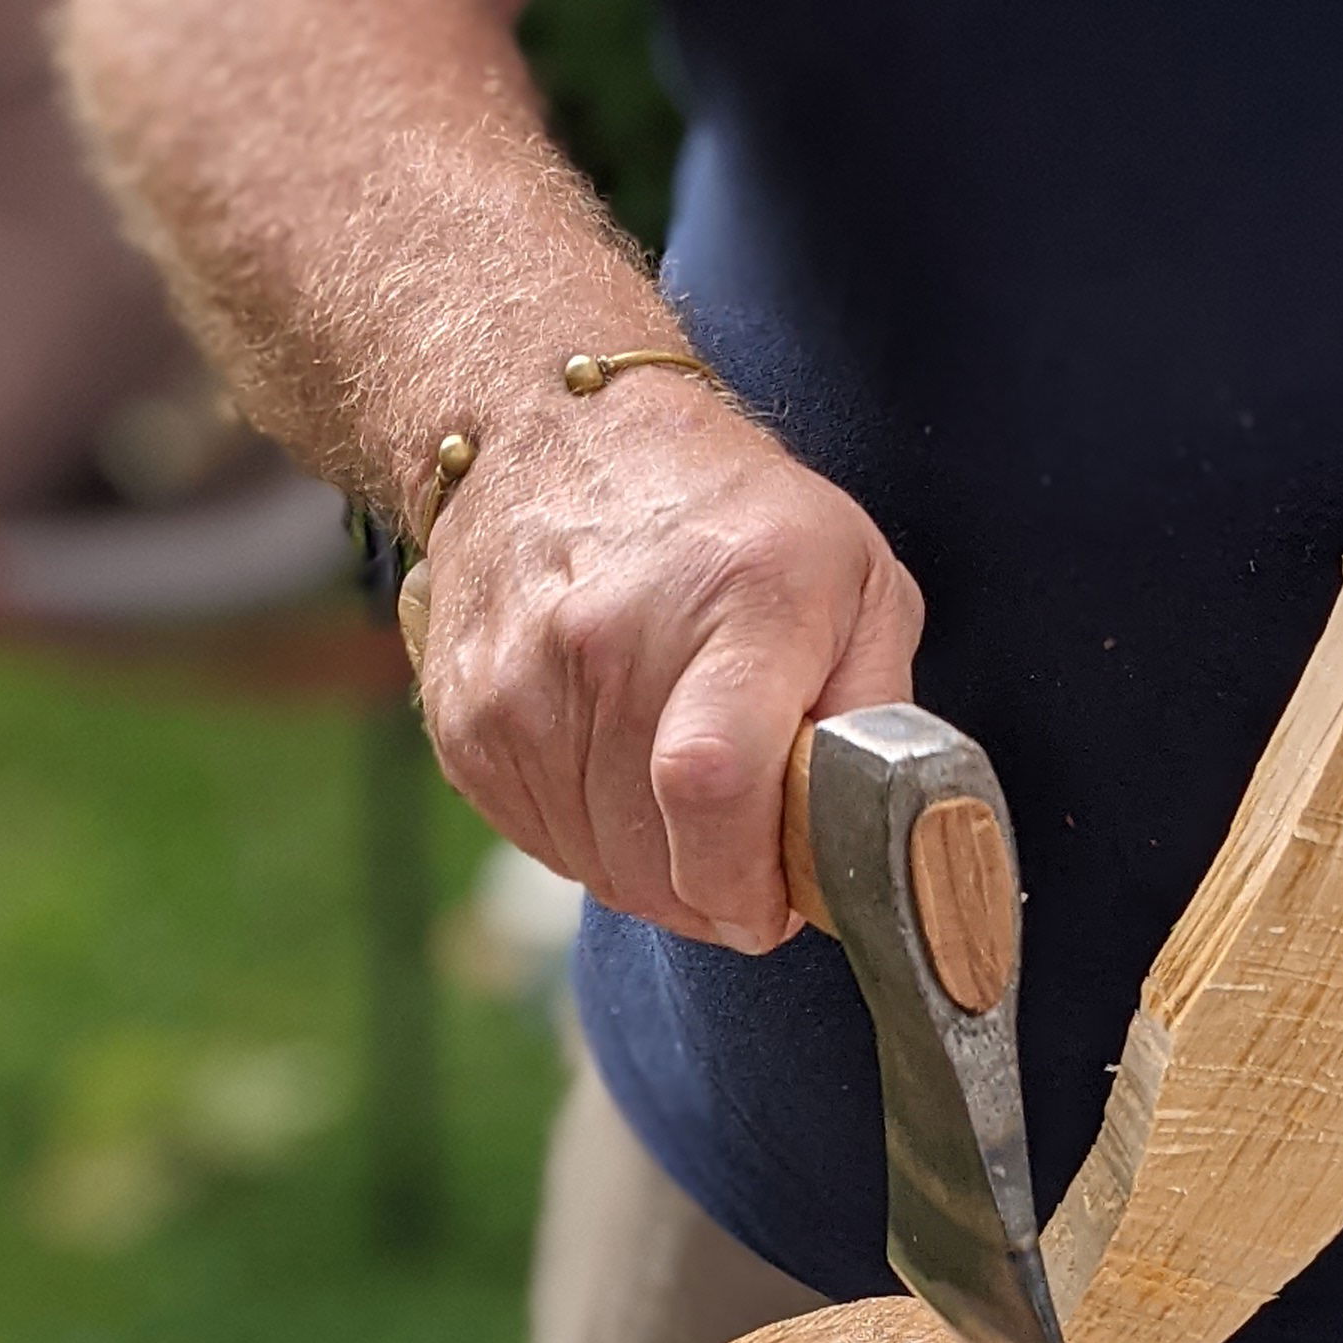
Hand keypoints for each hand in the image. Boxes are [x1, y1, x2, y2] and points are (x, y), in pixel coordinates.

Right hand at [416, 374, 923, 947]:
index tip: (773, 904)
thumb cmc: (734, 520)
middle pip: (659, 859)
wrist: (556, 438)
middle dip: (719, 889)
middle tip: (750, 839)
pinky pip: (548, 845)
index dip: (746, 885)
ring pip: (604, 870)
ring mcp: (518, 686)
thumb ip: (877, 719)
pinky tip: (621, 763)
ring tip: (686, 785)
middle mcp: (607, 639)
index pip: (713, 788)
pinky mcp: (465, 726)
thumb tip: (869, 847)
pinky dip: (597, 837)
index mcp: (739, 600)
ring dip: (659, 866)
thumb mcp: (860, 581)